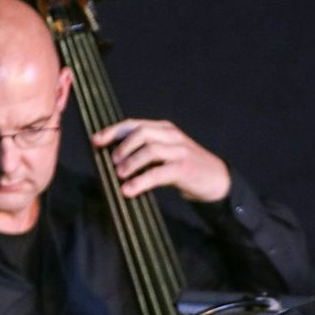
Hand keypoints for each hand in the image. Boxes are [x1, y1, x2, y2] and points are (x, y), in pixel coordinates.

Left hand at [89, 118, 231, 202]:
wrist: (218, 181)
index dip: (113, 131)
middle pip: (140, 132)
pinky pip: (158, 173)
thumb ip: (147, 151)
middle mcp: (172, 136)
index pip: (134, 124)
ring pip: (149, 149)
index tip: (96, 141)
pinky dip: (141, 181)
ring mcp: (180, 151)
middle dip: (122, 147)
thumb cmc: (187, 169)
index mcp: (165, 129)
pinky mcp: (184, 168)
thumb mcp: (167, 153)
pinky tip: (129, 190)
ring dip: (130, 163)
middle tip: (112, 163)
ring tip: (120, 176)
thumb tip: (115, 159)